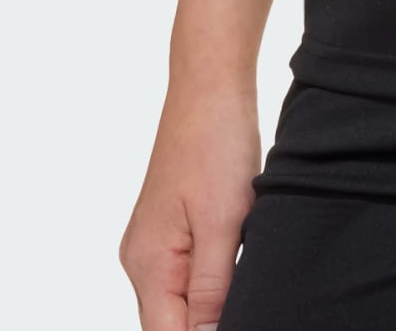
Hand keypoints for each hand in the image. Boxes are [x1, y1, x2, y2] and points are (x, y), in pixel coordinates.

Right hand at [120, 82, 262, 328]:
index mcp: (148, 265)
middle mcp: (141, 261)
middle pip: (171, 324)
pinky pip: (187, 274)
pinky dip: (212, 280)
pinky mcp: (169, 230)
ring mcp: (153, 245)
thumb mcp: (224, 222)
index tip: (245, 318)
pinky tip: (238, 266)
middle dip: (209, 323)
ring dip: (213, 304)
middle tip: (254, 302)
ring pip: (181, 301)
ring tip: (246, 278)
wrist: (210, 88)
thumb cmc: (216, 145)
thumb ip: (213, 288)